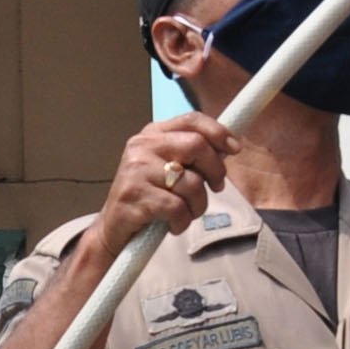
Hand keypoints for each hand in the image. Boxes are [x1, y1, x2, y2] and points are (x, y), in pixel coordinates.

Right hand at [93, 113, 232, 256]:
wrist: (114, 228)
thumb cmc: (149, 198)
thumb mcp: (168, 169)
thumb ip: (191, 156)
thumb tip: (229, 147)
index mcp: (152, 135)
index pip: (191, 119)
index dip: (218, 132)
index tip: (234, 148)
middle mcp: (142, 146)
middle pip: (197, 146)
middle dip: (216, 171)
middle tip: (216, 187)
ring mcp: (136, 170)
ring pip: (192, 183)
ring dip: (198, 205)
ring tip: (186, 213)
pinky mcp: (134, 195)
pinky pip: (177, 208)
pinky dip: (182, 222)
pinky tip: (173, 225)